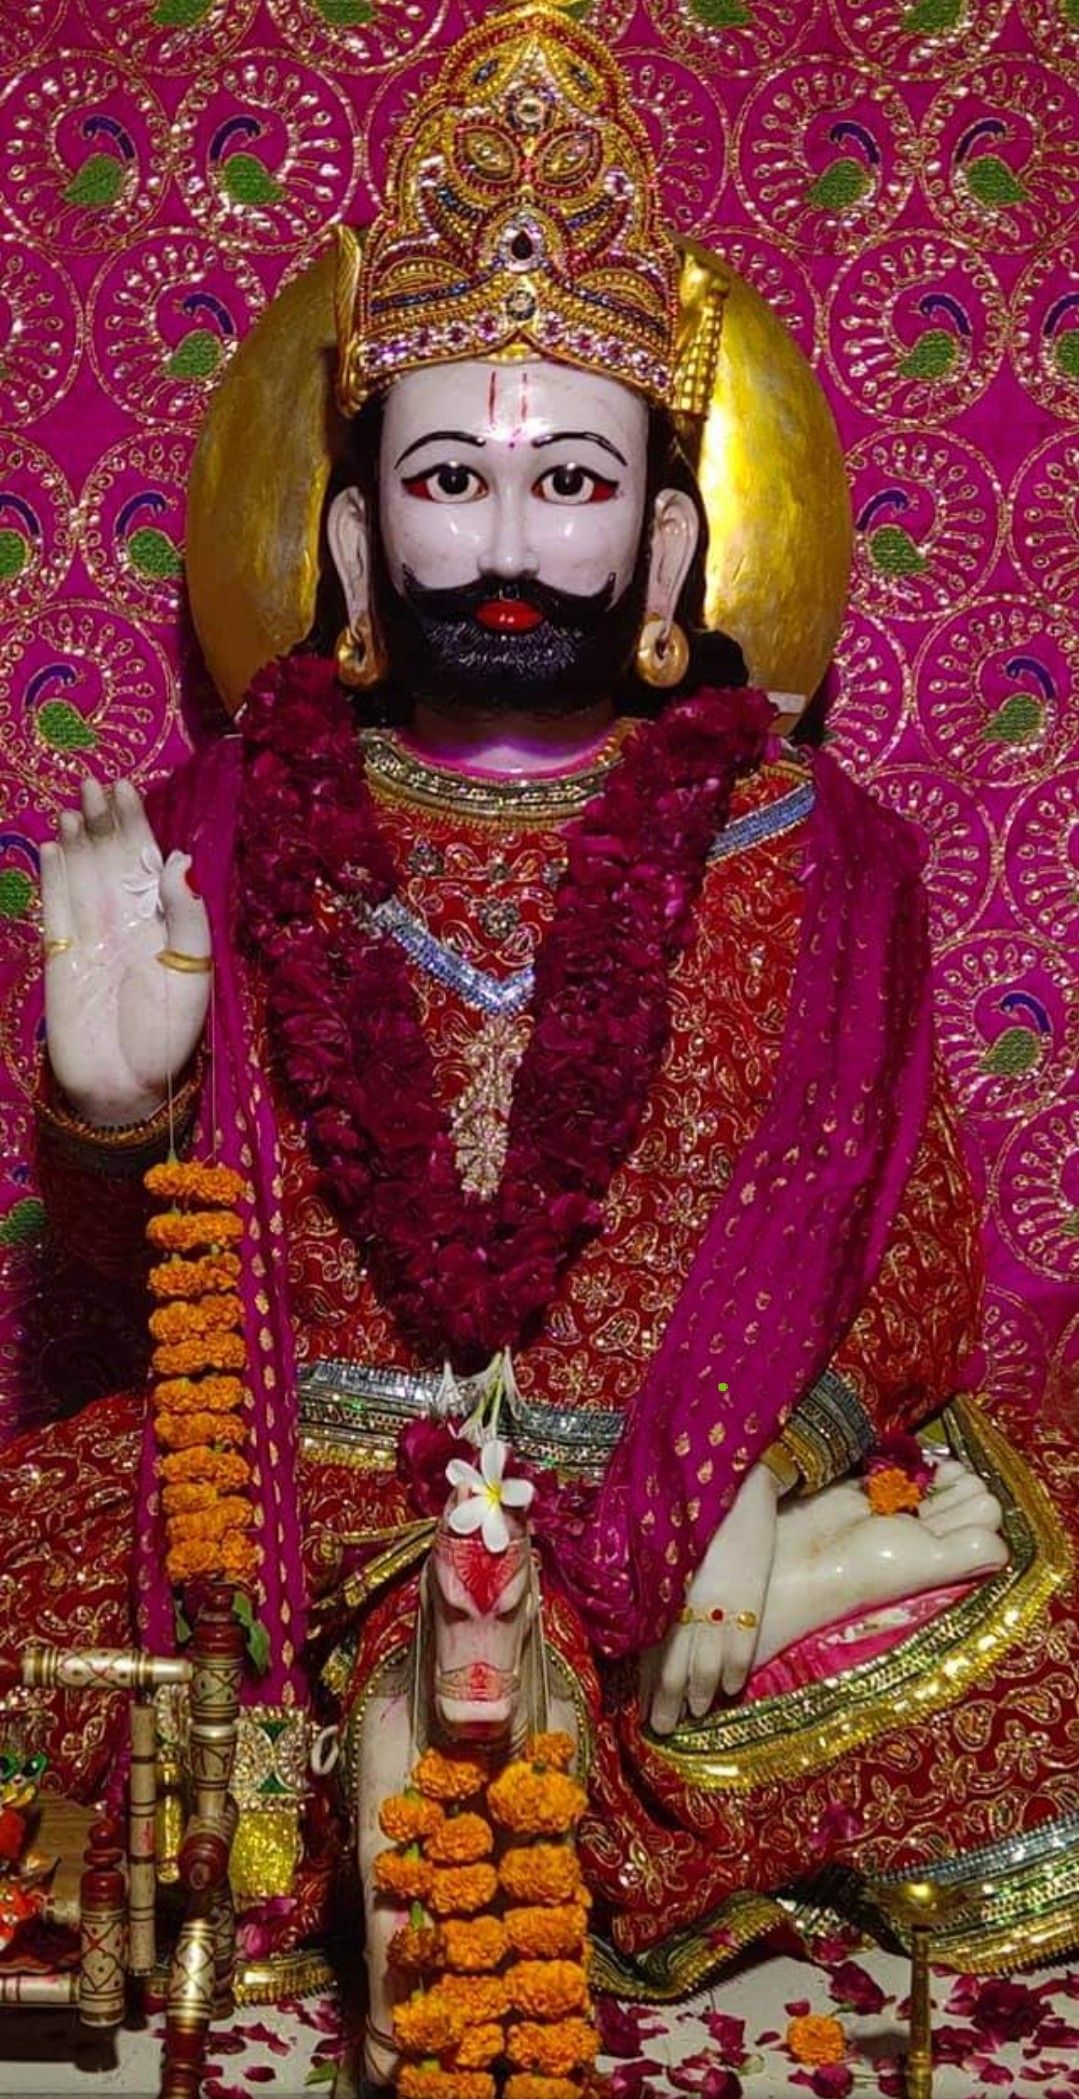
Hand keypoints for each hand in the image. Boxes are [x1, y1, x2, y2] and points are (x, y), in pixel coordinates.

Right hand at [41, 779, 210, 1126]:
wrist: (127, 1085)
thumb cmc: (168, 1033)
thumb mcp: (194, 970)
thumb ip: (188, 913)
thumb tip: (178, 857)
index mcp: (163, 922)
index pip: (147, 860)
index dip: (136, 823)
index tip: (127, 786)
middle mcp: (126, 921)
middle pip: (111, 859)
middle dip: (104, 820)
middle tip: (93, 781)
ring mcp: (91, 936)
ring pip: (81, 875)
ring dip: (78, 840)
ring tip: (75, 806)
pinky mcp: (61, 956)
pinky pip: (55, 907)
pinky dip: (53, 876)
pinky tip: (52, 846)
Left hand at [642, 1461, 781, 1734]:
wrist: (735, 1485)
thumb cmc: (692, 1513)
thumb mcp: (664, 1551)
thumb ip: (653, 1588)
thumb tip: (641, 1624)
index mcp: (662, 1592)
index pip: (650, 1650)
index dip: (648, 1683)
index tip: (643, 1710)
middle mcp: (686, 1604)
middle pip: (675, 1666)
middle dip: (669, 1702)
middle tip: (663, 1729)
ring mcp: (720, 1604)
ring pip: (707, 1663)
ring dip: (701, 1693)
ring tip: (696, 1714)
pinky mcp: (750, 1598)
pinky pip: (742, 1645)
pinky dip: (735, 1670)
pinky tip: (731, 1689)